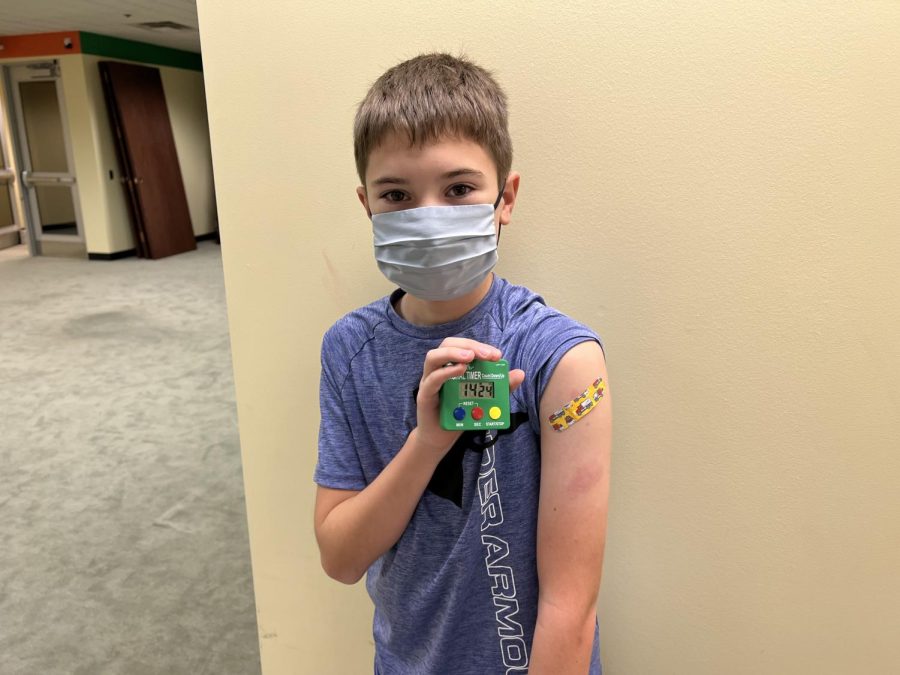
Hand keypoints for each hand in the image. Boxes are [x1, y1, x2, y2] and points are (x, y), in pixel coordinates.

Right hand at [413, 337, 525, 456]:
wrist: (442, 438)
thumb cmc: (461, 414)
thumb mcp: (486, 399)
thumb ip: (501, 387)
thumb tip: (520, 373)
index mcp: (452, 365)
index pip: (463, 346)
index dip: (480, 346)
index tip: (497, 355)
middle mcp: (438, 369)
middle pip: (448, 344)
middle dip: (470, 346)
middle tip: (487, 355)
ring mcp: (429, 381)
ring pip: (433, 357)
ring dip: (453, 353)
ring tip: (470, 357)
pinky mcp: (424, 395)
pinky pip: (432, 380)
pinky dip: (446, 372)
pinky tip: (460, 371)